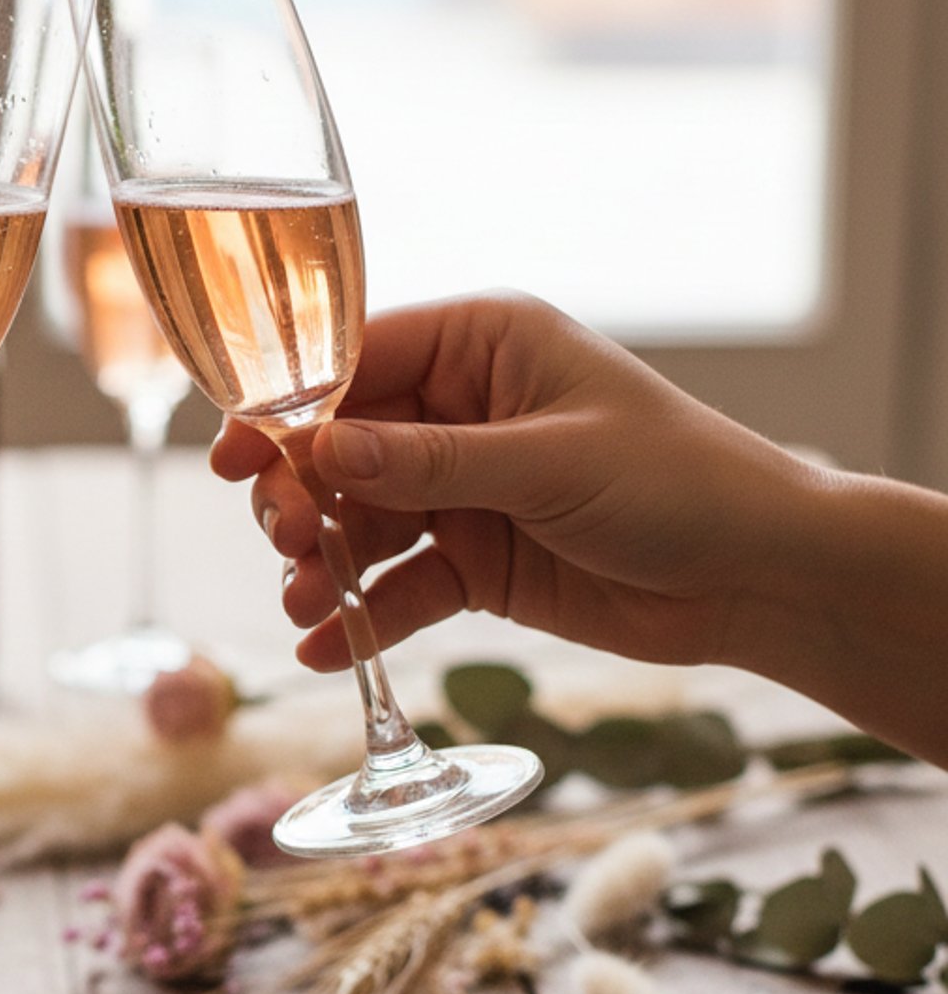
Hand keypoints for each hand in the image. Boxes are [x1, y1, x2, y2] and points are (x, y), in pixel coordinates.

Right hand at [211, 291, 826, 673]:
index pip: (357, 362)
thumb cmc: (680, 482)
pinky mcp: (474, 561)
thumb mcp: (548, 463)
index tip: (232, 456)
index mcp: (483, 346)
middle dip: (301, 496)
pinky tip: (325, 648)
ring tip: (305, 605)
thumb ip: (428, 462)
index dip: (287, 409)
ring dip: (322, 563)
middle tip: (286, 540)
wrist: (760, 578)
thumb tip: (318, 453)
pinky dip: (361, 615)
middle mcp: (462, 410)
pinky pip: (398, 584)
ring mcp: (464, 490)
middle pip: (342, 448)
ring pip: (359, 521)